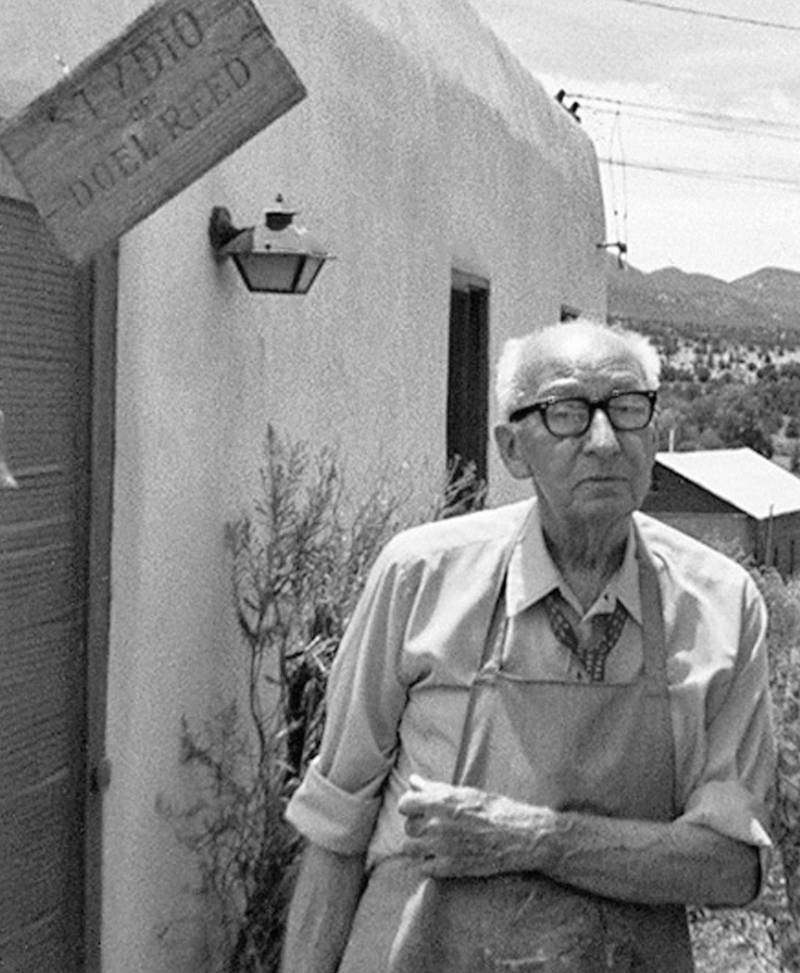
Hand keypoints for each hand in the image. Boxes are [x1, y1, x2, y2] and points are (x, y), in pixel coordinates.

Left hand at [398, 774, 558, 877]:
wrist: (519, 836)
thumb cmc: (496, 809)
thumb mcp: (465, 792)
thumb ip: (435, 788)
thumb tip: (414, 781)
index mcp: (440, 801)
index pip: (404, 803)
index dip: (411, 806)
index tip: (419, 809)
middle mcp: (436, 823)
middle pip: (408, 826)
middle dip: (417, 826)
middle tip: (431, 827)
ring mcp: (441, 847)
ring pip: (409, 848)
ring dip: (418, 846)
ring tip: (431, 844)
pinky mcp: (449, 867)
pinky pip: (423, 868)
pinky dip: (428, 864)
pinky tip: (440, 858)